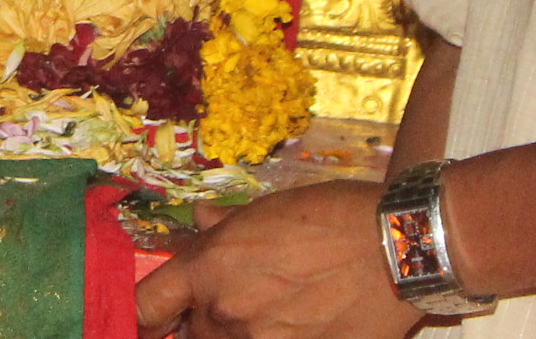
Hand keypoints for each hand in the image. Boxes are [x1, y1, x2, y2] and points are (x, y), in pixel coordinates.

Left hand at [137, 182, 424, 338]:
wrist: (395, 250)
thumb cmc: (330, 217)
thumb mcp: (265, 209)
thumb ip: (224, 226)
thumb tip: (201, 220)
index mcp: (209, 269)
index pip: (145, 307)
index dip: (140, 317)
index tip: (148, 319)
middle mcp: (226, 314)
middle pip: (192, 334)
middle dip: (202, 323)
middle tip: (236, 301)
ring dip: (237, 334)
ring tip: (274, 312)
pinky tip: (298, 326)